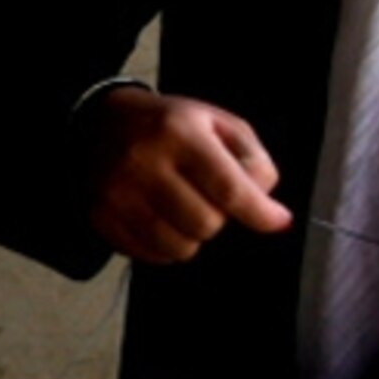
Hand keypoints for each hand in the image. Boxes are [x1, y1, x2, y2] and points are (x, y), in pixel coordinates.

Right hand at [84, 88, 292, 263]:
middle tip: (208, 198)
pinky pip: (152, 256)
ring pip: (181, 247)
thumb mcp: (217, 122)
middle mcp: (145, 163)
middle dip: (218, 217)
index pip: (229, 189)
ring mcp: (119, 195)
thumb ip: (251, 159)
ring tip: (184, 208)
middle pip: (207, 224)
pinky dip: (166, 246)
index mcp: (179, 133)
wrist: (101, 122)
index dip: (260, 213)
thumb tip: (266, 204)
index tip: (278, 220)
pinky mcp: (102, 218)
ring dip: (193, 236)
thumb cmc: (168, 125)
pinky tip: (162, 219)